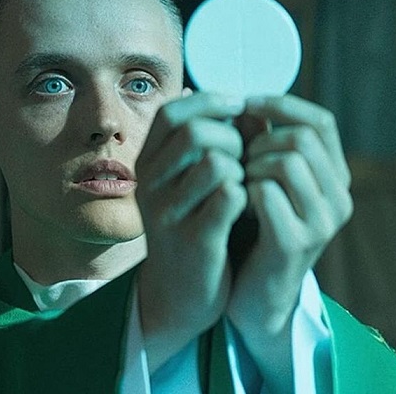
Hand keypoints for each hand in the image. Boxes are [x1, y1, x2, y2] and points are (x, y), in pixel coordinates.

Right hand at [136, 92, 246, 371]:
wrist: (181, 293)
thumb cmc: (196, 225)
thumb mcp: (195, 180)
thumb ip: (217, 141)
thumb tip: (245, 104)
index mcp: (147, 163)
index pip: (172, 113)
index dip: (209, 102)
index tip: (239, 107)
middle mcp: (149, 185)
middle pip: (196, 133)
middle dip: (233, 139)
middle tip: (245, 160)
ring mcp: (168, 213)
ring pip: (216, 162)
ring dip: (242, 169)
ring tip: (244, 186)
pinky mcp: (194, 239)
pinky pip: (230, 195)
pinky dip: (248, 196)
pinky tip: (247, 208)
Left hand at [227, 94, 352, 388]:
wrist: (253, 296)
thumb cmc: (254, 231)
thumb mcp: (261, 179)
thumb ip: (259, 143)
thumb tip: (246, 103)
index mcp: (335, 177)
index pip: (321, 121)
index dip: (282, 105)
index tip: (246, 104)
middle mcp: (338, 198)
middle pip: (303, 138)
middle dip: (261, 141)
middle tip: (239, 161)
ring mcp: (322, 223)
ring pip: (288, 161)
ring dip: (252, 165)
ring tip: (239, 183)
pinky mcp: (297, 244)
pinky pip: (266, 193)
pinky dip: (243, 190)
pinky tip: (235, 203)